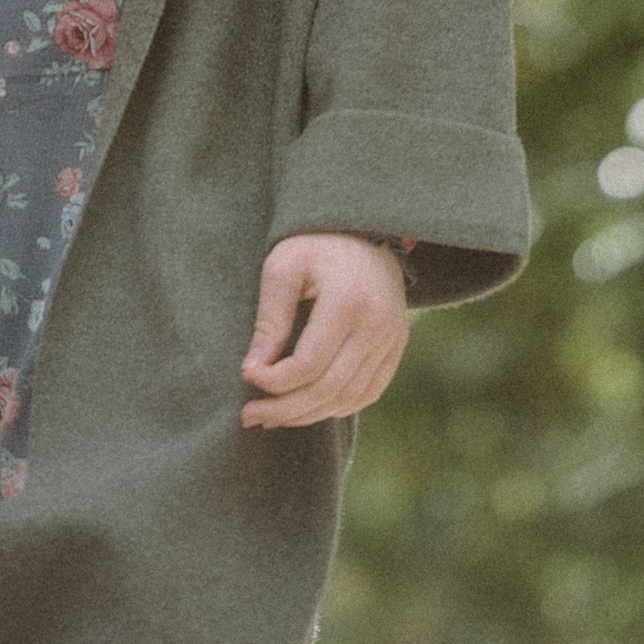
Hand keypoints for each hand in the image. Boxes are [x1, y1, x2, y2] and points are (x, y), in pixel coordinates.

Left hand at [239, 230, 407, 428]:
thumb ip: (270, 319)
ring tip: (273, 417)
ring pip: (349, 398)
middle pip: (329, 389)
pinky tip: (309, 407)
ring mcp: (392, 338)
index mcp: (348, 303)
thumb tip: (253, 370)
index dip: (274, 381)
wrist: (366, 226)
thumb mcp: (284, 266)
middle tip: (251, 416)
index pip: (309, 364)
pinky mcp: (397, 345)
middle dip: (286, 410)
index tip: (246, 375)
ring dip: (309, 414)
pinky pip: (369, 392)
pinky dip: (337, 406)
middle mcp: (378, 326)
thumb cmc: (316, 242)